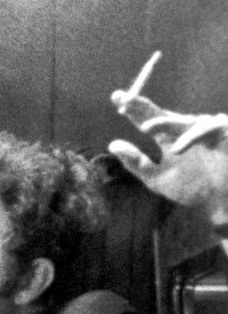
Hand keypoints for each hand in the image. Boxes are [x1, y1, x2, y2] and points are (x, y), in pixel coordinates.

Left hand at [109, 92, 227, 225]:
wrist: (220, 201)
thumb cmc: (191, 188)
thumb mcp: (155, 177)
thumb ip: (135, 162)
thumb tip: (112, 145)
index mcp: (167, 137)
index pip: (147, 118)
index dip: (133, 108)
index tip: (116, 97)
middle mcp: (184, 129)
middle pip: (161, 113)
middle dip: (143, 105)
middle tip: (126, 100)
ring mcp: (204, 129)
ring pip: (181, 121)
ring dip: (164, 122)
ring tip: (146, 128)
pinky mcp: (223, 132)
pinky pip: (205, 130)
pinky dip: (189, 138)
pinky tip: (176, 150)